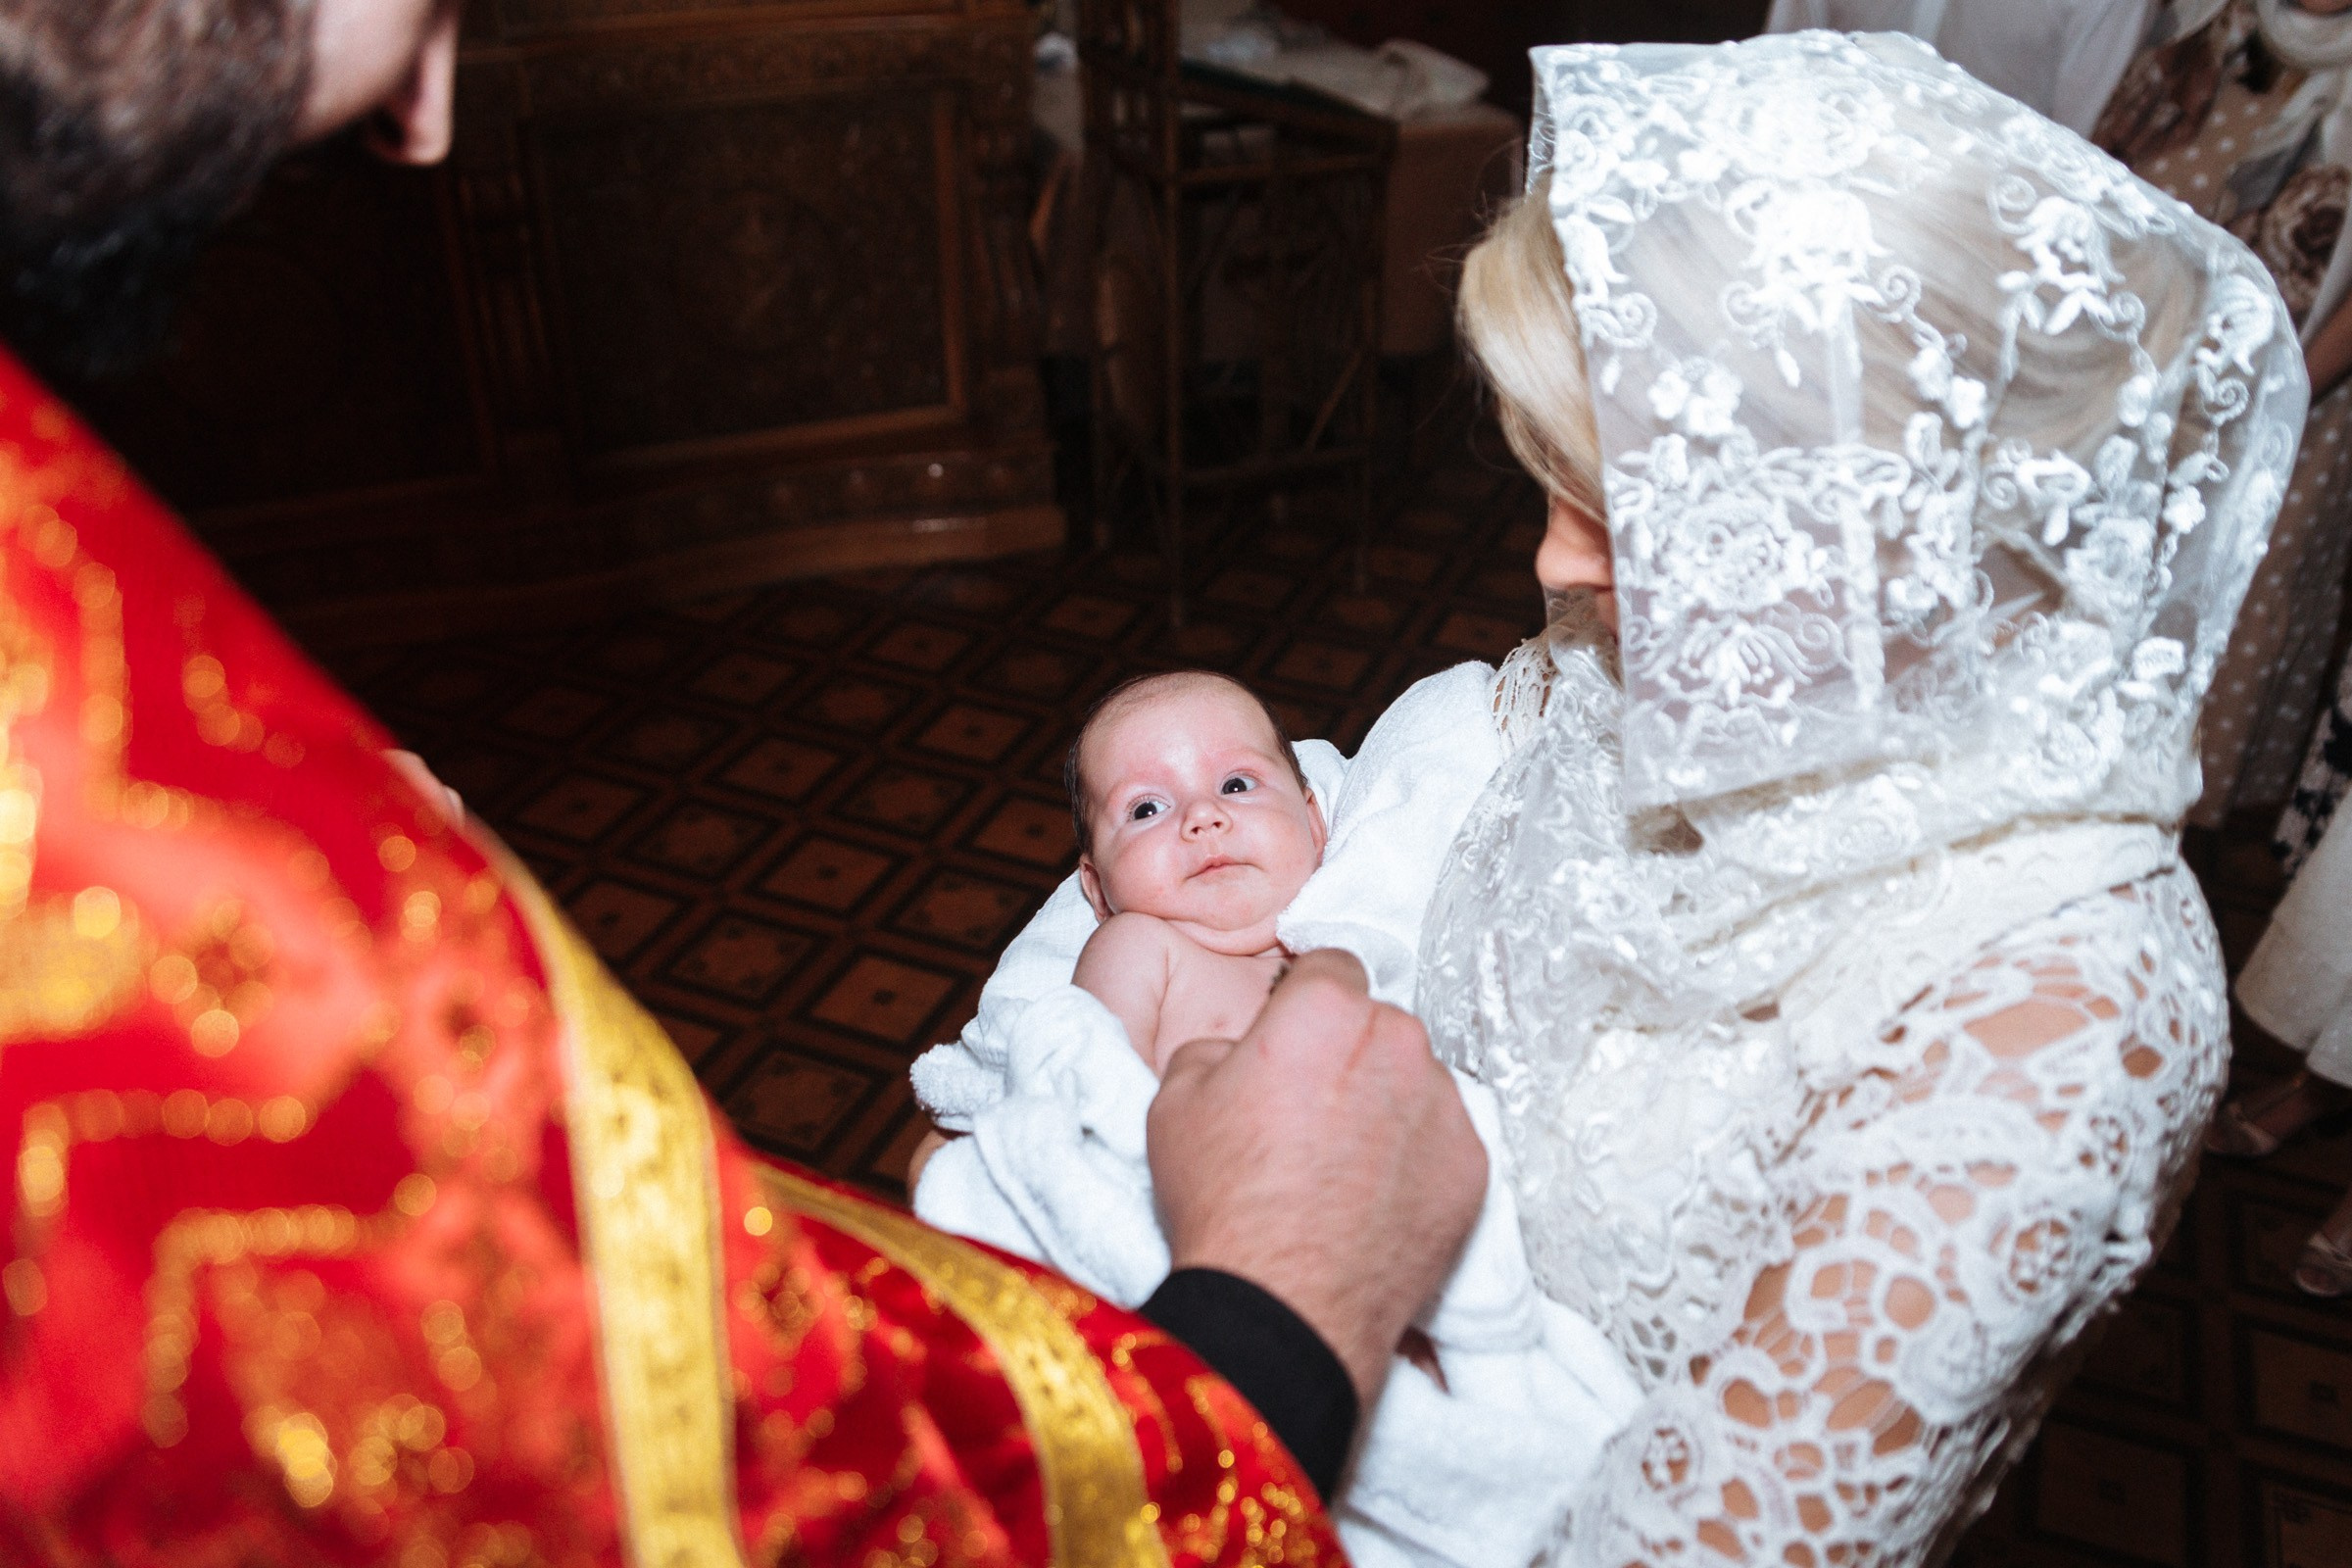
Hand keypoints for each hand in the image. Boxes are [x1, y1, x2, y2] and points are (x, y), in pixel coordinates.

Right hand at [1148, 949, 1485, 1408]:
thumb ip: (1216, 1048)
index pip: (1331, 965)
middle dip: (1349, 1055)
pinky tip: (1374, 1198)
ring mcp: (1445, 1104)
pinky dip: (1416, 1159)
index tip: (1295, 1036)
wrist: (1285, 1307)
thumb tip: (1242, 1051)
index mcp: (1326, 1010)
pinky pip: (1444, 1139)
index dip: (1308, 1000)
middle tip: (1309, 1113)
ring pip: (1416, 1081)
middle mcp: (1399, 1041)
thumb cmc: (1224, 1202)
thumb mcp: (1174, 1102)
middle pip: (1378, 1025)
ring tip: (1342, 1166)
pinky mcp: (1473, 1166)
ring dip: (1387, 1104)